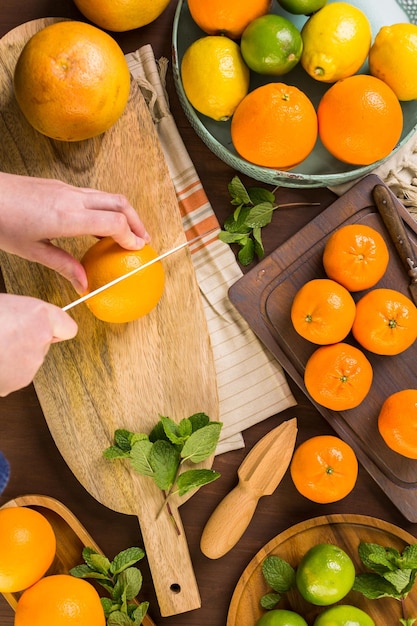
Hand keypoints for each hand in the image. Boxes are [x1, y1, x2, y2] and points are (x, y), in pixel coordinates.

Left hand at [0, 172, 149, 292]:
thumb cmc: (2, 221)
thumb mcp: (32, 250)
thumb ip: (64, 265)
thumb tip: (84, 284)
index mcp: (67, 217)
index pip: (114, 222)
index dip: (131, 236)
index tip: (139, 249)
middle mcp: (72, 199)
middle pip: (119, 203)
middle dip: (137, 221)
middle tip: (143, 239)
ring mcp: (67, 189)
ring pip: (108, 196)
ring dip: (123, 213)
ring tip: (126, 232)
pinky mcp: (60, 185)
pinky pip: (93, 195)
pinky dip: (106, 208)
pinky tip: (100, 224)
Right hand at [0, 294, 76, 396]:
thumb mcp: (4, 304)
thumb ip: (22, 314)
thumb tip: (24, 321)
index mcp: (40, 316)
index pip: (67, 327)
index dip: (54, 327)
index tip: (45, 327)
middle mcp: (41, 342)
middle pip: (44, 344)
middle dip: (27, 340)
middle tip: (3, 332)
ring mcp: (30, 365)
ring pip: (28, 361)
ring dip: (13, 356)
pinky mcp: (16, 382)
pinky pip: (14, 375)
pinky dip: (3, 371)